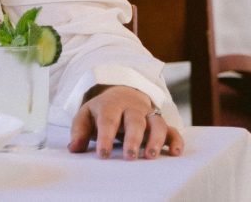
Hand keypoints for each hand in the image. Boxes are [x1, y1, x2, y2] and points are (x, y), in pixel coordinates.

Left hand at [68, 85, 182, 159]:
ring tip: (151, 156)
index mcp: (111, 105)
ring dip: (155, 139)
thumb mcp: (86, 115)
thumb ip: (79, 131)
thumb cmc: (102, 110)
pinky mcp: (160, 123)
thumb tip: (74, 148)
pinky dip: (175, 140)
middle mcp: (132, 109)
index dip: (106, 137)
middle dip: (133, 138)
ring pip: (156, 123)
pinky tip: (174, 153)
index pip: (108, 120)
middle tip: (130, 156)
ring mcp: (148, 115)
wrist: (122, 93)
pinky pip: (171, 130)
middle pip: (135, 120)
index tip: (103, 154)